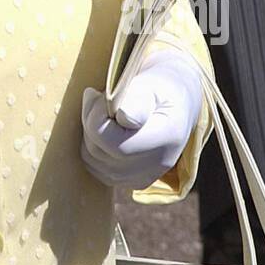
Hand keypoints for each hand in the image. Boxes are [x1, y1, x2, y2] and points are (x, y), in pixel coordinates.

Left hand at [80, 50, 202, 188]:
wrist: (175, 101)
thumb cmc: (159, 87)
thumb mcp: (152, 83)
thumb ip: (137, 99)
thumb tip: (123, 117)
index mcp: (168, 136)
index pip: (118, 144)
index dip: (96, 119)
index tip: (97, 94)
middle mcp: (160, 163)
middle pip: (101, 152)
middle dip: (90, 121)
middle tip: (97, 96)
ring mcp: (146, 176)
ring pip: (93, 160)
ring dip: (89, 133)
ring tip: (102, 111)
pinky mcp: (132, 181)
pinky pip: (96, 168)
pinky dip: (91, 146)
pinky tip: (103, 127)